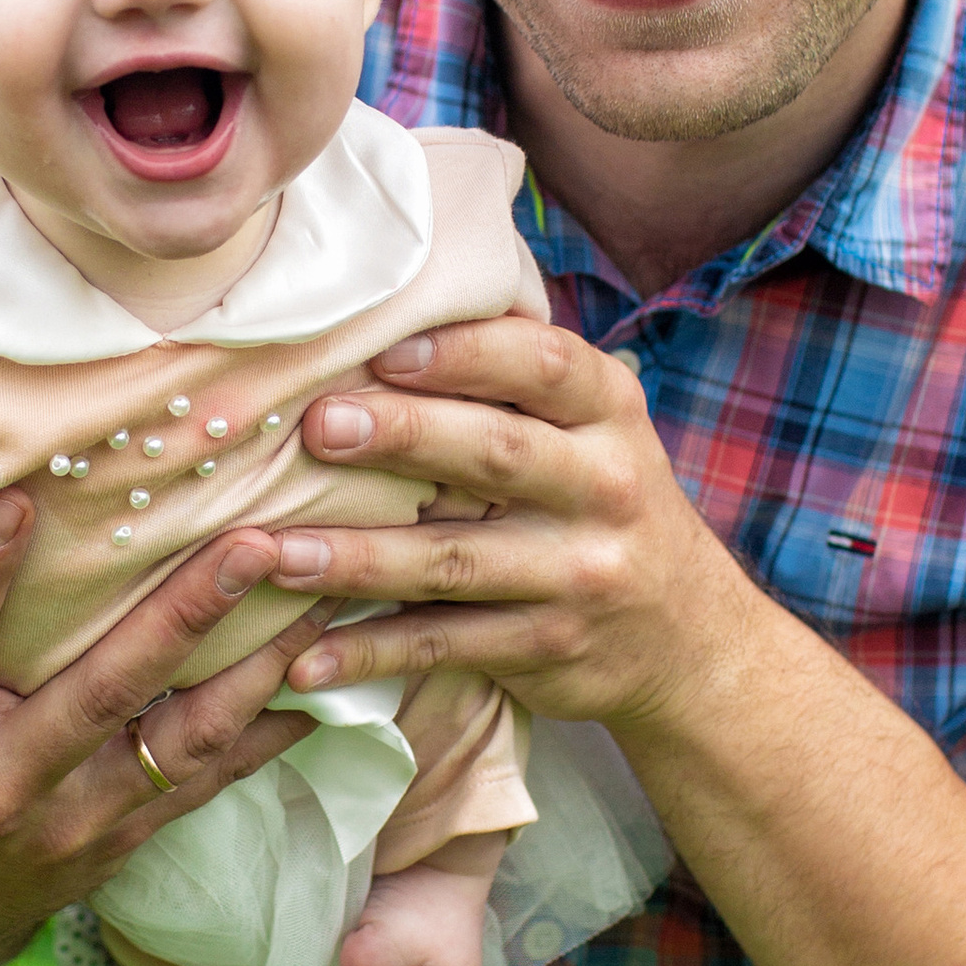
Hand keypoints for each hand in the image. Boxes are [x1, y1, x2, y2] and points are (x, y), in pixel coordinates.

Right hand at [0, 490, 327, 965]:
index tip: (18, 499)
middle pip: (100, 691)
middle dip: (181, 615)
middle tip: (252, 543)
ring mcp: (70, 823)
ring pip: (178, 741)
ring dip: (256, 669)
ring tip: (327, 596)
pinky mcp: (119, 843)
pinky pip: (207, 785)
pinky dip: (270, 735)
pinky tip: (333, 679)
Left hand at [266, 318, 751, 729]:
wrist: (690, 638)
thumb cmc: (602, 502)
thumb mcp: (594, 428)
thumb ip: (517, 378)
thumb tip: (393, 305)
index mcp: (609, 412)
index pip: (542, 365)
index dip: (463, 354)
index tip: (384, 350)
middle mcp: (603, 487)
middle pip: (495, 454)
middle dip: (402, 436)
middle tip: (317, 427)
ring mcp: (579, 574)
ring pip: (454, 563)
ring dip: (358, 560)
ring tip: (275, 553)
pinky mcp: (547, 648)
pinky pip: (446, 646)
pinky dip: (371, 652)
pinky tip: (305, 659)